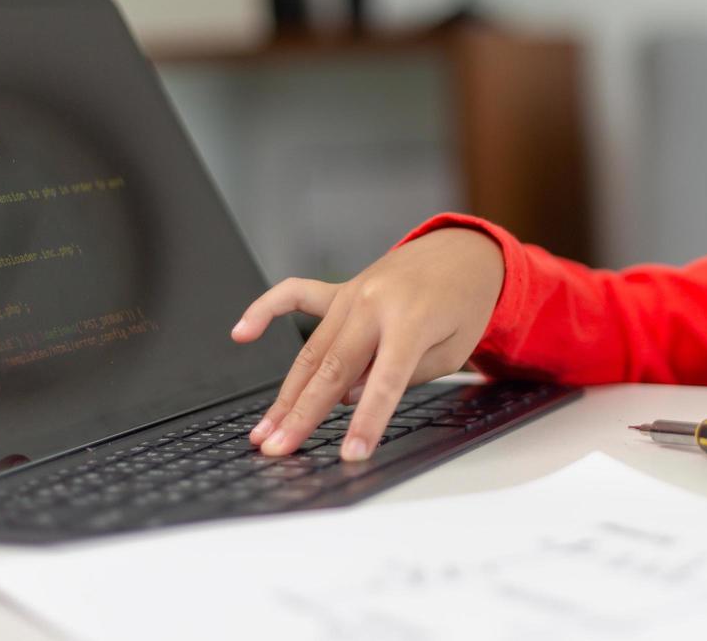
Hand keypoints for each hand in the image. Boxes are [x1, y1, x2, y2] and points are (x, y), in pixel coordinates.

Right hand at [230, 227, 504, 460]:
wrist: (463, 252)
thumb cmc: (464, 303)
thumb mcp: (455, 349)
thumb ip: (407, 376)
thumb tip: (350, 398)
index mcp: (412, 320)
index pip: (385, 381)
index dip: (367, 422)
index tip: (350, 454)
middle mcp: (375, 304)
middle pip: (333, 369)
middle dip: (303, 415)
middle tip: (278, 449)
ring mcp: (353, 293)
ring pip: (312, 350)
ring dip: (285, 394)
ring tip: (264, 430)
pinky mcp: (341, 288)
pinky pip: (296, 295)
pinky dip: (266, 311)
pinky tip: (242, 334)